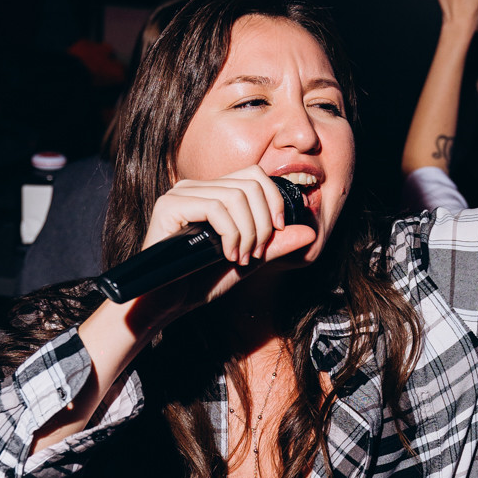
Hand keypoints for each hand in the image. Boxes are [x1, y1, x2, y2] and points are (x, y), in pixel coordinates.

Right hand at [142, 165, 315, 311]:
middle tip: (256, 253)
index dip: (274, 200)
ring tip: (240, 258)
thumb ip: (275, 245)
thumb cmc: (201, 282)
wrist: (167, 302)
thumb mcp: (248, 261)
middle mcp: (195, 187)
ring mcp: (181, 194)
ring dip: (248, 232)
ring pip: (235, 196)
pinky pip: (215, 208)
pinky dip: (230, 234)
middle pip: (250, 184)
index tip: (278, 231)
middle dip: (263, 222)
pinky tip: (226, 255)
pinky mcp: (169, 206)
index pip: (255, 174)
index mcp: (213, 192)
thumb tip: (309, 232)